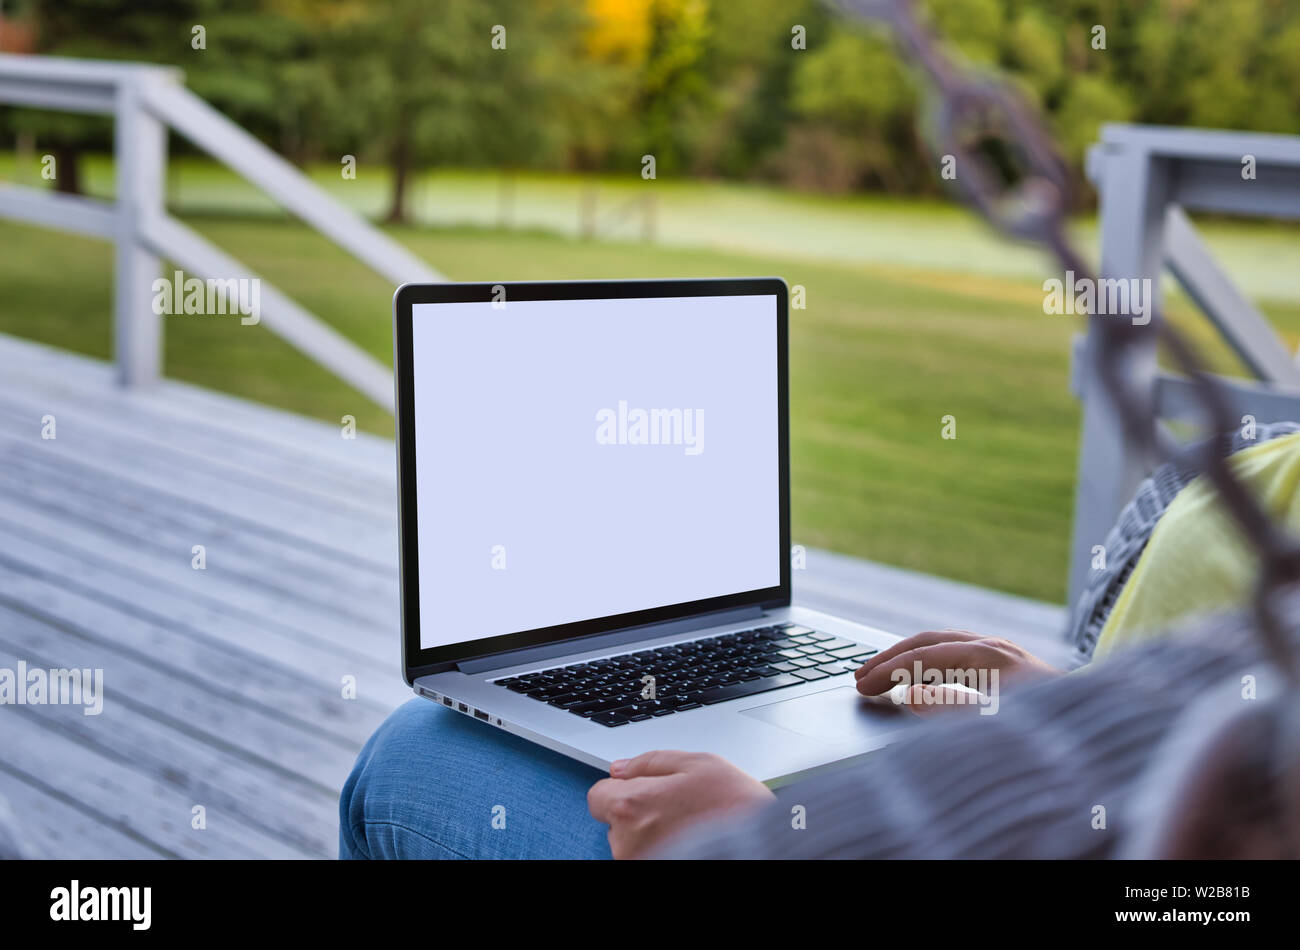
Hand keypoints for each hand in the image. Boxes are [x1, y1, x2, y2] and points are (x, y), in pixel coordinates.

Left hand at [587, 750, 774, 858]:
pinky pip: (649, 857)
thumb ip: (651, 761)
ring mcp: (640, 863)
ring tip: (690, 827)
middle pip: (616, 820)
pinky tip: (691, 843)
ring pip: (632, 843)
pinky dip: (663, 850)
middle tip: (679, 808)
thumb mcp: (698, 763)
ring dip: (651, 834)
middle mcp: (628, 841)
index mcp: (632, 805)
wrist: (763, 847)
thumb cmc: (736, 808)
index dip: (622, 788)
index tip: (643, 790)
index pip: (598, 795)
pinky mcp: (655, 872)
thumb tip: (621, 767)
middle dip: (640, 811)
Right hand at [854, 629, 1060, 714]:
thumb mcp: (998, 725)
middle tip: (858, 678)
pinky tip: (919, 677)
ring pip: (942, 643)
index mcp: (990, 657)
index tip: (860, 687)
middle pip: (928, 642)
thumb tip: (909, 694)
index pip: (923, 656)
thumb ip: (951, 710)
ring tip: (879, 675)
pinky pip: (957, 651)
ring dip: (907, 657)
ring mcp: (1004, 652)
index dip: (887, 671)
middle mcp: (996, 646)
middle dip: (890, 659)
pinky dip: (929, 661)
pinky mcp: (1010, 663)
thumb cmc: (1051, 732)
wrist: (1102, 729)